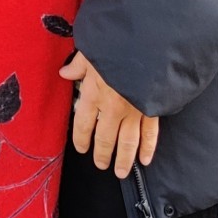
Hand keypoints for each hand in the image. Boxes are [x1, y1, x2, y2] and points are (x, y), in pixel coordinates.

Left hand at [59, 50, 158, 178]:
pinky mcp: (152, 110)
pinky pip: (150, 134)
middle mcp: (112, 107)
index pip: (82, 123)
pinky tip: (145, 160)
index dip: (81, 138)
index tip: (81, 148)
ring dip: (123, 159)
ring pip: (127, 142)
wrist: (146, 44)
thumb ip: (78, 65)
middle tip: (100, 164)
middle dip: (102, 154)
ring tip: (120, 172)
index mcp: (94, 93)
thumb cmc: (114, 45)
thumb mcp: (90, 51)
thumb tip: (65, 72)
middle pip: (105, 138)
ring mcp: (134, 111)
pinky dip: (148, 148)